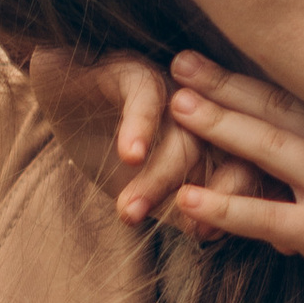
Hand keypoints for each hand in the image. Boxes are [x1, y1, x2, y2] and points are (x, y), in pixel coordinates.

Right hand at [26, 44, 262, 231]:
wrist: (57, 93)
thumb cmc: (111, 143)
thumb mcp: (146, 182)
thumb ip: (180, 204)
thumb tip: (210, 231)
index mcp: (217, 134)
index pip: (246, 167)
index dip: (234, 201)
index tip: (209, 234)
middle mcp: (203, 108)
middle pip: (221, 153)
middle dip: (207, 195)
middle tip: (194, 231)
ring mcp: (171, 86)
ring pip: (183, 133)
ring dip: (158, 177)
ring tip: (131, 210)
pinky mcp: (134, 68)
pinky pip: (147, 94)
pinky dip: (140, 126)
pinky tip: (130, 155)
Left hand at [159, 57, 303, 302]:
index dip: (257, 74)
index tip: (219, 55)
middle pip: (279, 107)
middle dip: (225, 84)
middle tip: (180, 63)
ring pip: (269, 148)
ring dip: (220, 125)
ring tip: (177, 108)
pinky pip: (268, 217)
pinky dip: (225, 207)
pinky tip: (189, 201)